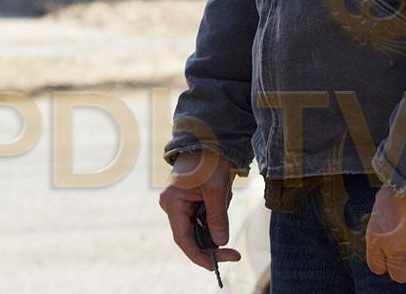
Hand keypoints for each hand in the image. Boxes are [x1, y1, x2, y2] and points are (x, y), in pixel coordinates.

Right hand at [158, 151, 242, 271]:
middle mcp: (172, 206)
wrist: (209, 139)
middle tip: (233, 252)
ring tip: (224, 196)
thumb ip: (217, 218)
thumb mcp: (216, 190)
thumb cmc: (209, 161)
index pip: (183, 239)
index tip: (215, 265)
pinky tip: (222, 194)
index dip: (199, 255)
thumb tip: (220, 242)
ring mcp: (180, 204)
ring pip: (199, 227)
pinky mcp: (190, 201)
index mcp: (172, 202)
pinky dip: (216, 214)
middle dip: (212, 242)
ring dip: (216, 221)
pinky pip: (204, 217)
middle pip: (191, 236)